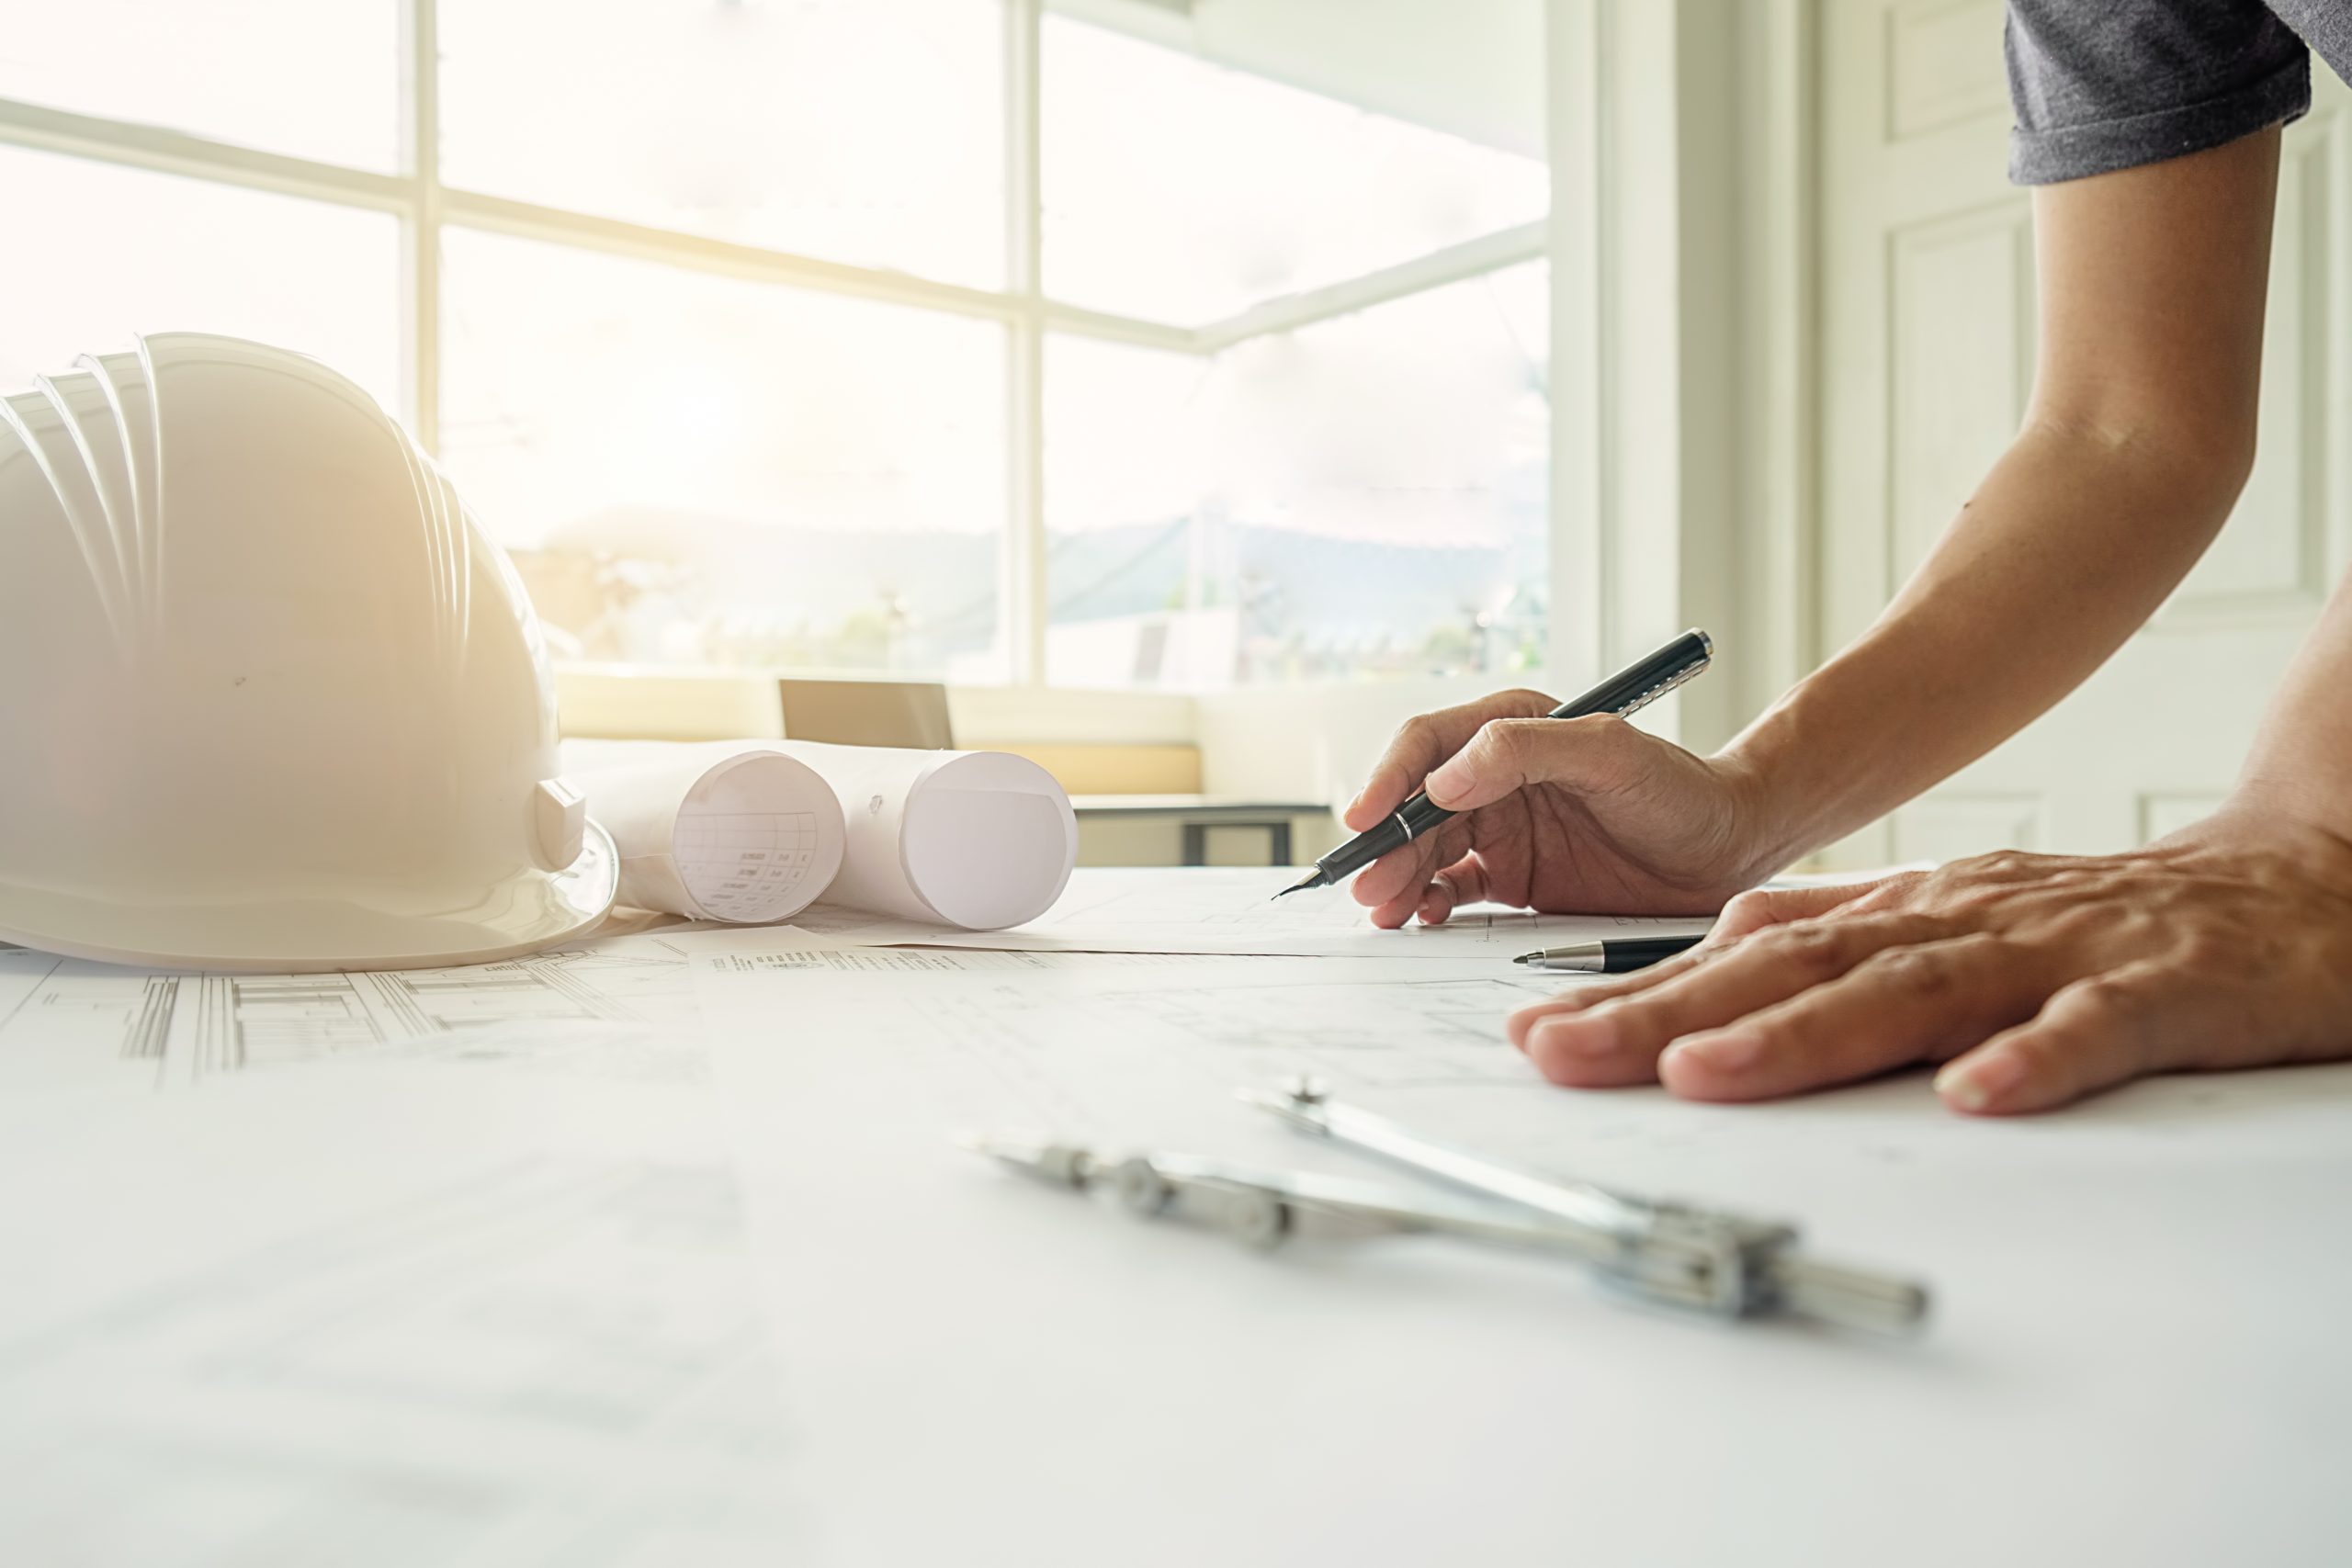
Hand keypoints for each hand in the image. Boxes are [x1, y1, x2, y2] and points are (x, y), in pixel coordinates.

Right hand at [1342, 689, 1771, 927]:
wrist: (1729, 849)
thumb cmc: (1682, 791)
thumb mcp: (1611, 754)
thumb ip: (1526, 749)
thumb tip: (1448, 775)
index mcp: (1512, 728)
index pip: (1429, 746)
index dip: (1389, 780)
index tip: (1365, 819)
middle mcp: (1496, 775)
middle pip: (1416, 806)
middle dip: (1385, 845)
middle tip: (1368, 886)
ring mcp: (1501, 827)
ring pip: (1426, 850)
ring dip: (1398, 877)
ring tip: (1385, 911)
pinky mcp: (1512, 875)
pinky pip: (1452, 888)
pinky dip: (1429, 903)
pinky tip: (1423, 918)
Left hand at [1504, 808, 2351, 1114]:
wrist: (2294, 887)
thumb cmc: (2111, 913)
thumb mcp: (1958, 908)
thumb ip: (1848, 920)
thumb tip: (1726, 932)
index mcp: (1908, 910)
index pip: (1749, 952)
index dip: (1638, 993)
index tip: (1537, 1034)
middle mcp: (1960, 921)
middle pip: (1795, 968)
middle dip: (1667, 1014)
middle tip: (1559, 1054)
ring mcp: (2056, 953)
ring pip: (1913, 992)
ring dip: (1801, 1033)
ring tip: (1699, 1074)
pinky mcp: (2159, 992)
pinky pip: (2091, 1031)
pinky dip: (2030, 1060)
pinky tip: (1968, 1097)